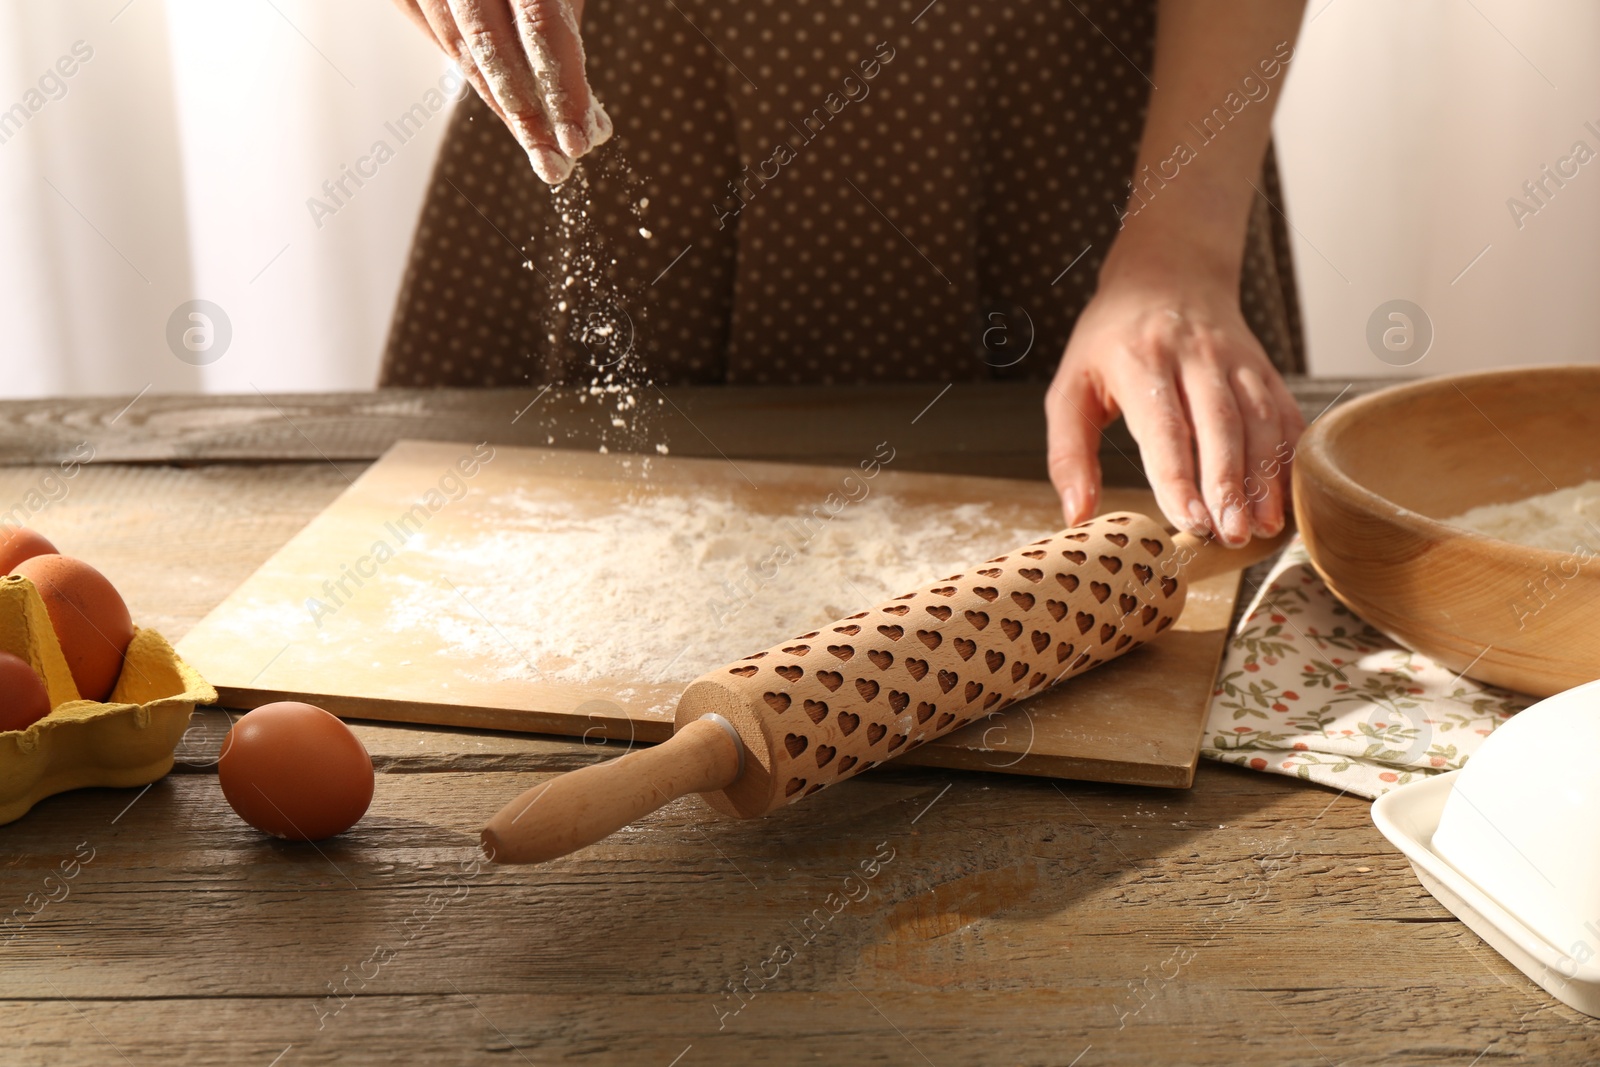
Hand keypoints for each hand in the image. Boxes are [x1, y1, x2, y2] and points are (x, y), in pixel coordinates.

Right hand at [391, 0, 611, 183]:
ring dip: (504, 106)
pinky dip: (476, 75)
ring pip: (462, 51)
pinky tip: (506, 105)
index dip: (562, 89)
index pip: (541, 27)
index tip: (581, 142)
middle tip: (556, 165)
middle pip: (494, 49)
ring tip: (540, 146)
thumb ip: (566, 37)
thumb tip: (591, 125)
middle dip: (529, 116)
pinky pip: (442, 40)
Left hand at [1045, 252, 1304, 546]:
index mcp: (1142, 360)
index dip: (1179, 477)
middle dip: (1228, 485)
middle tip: (1231, 535)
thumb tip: (1077, 515)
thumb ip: (1069, 453)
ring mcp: (1237, 360)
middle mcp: (1196, 357)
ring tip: (1263, 527)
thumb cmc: (1110, 340)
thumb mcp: (1070, 386)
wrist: (1169, 270)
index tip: (1189, 521)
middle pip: (1221, 426)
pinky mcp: (1263, 367)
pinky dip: (1290, 458)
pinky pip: (1285, 413)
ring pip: (1260, 421)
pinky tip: (1288, 498)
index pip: (1165, 426)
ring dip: (1265, 477)